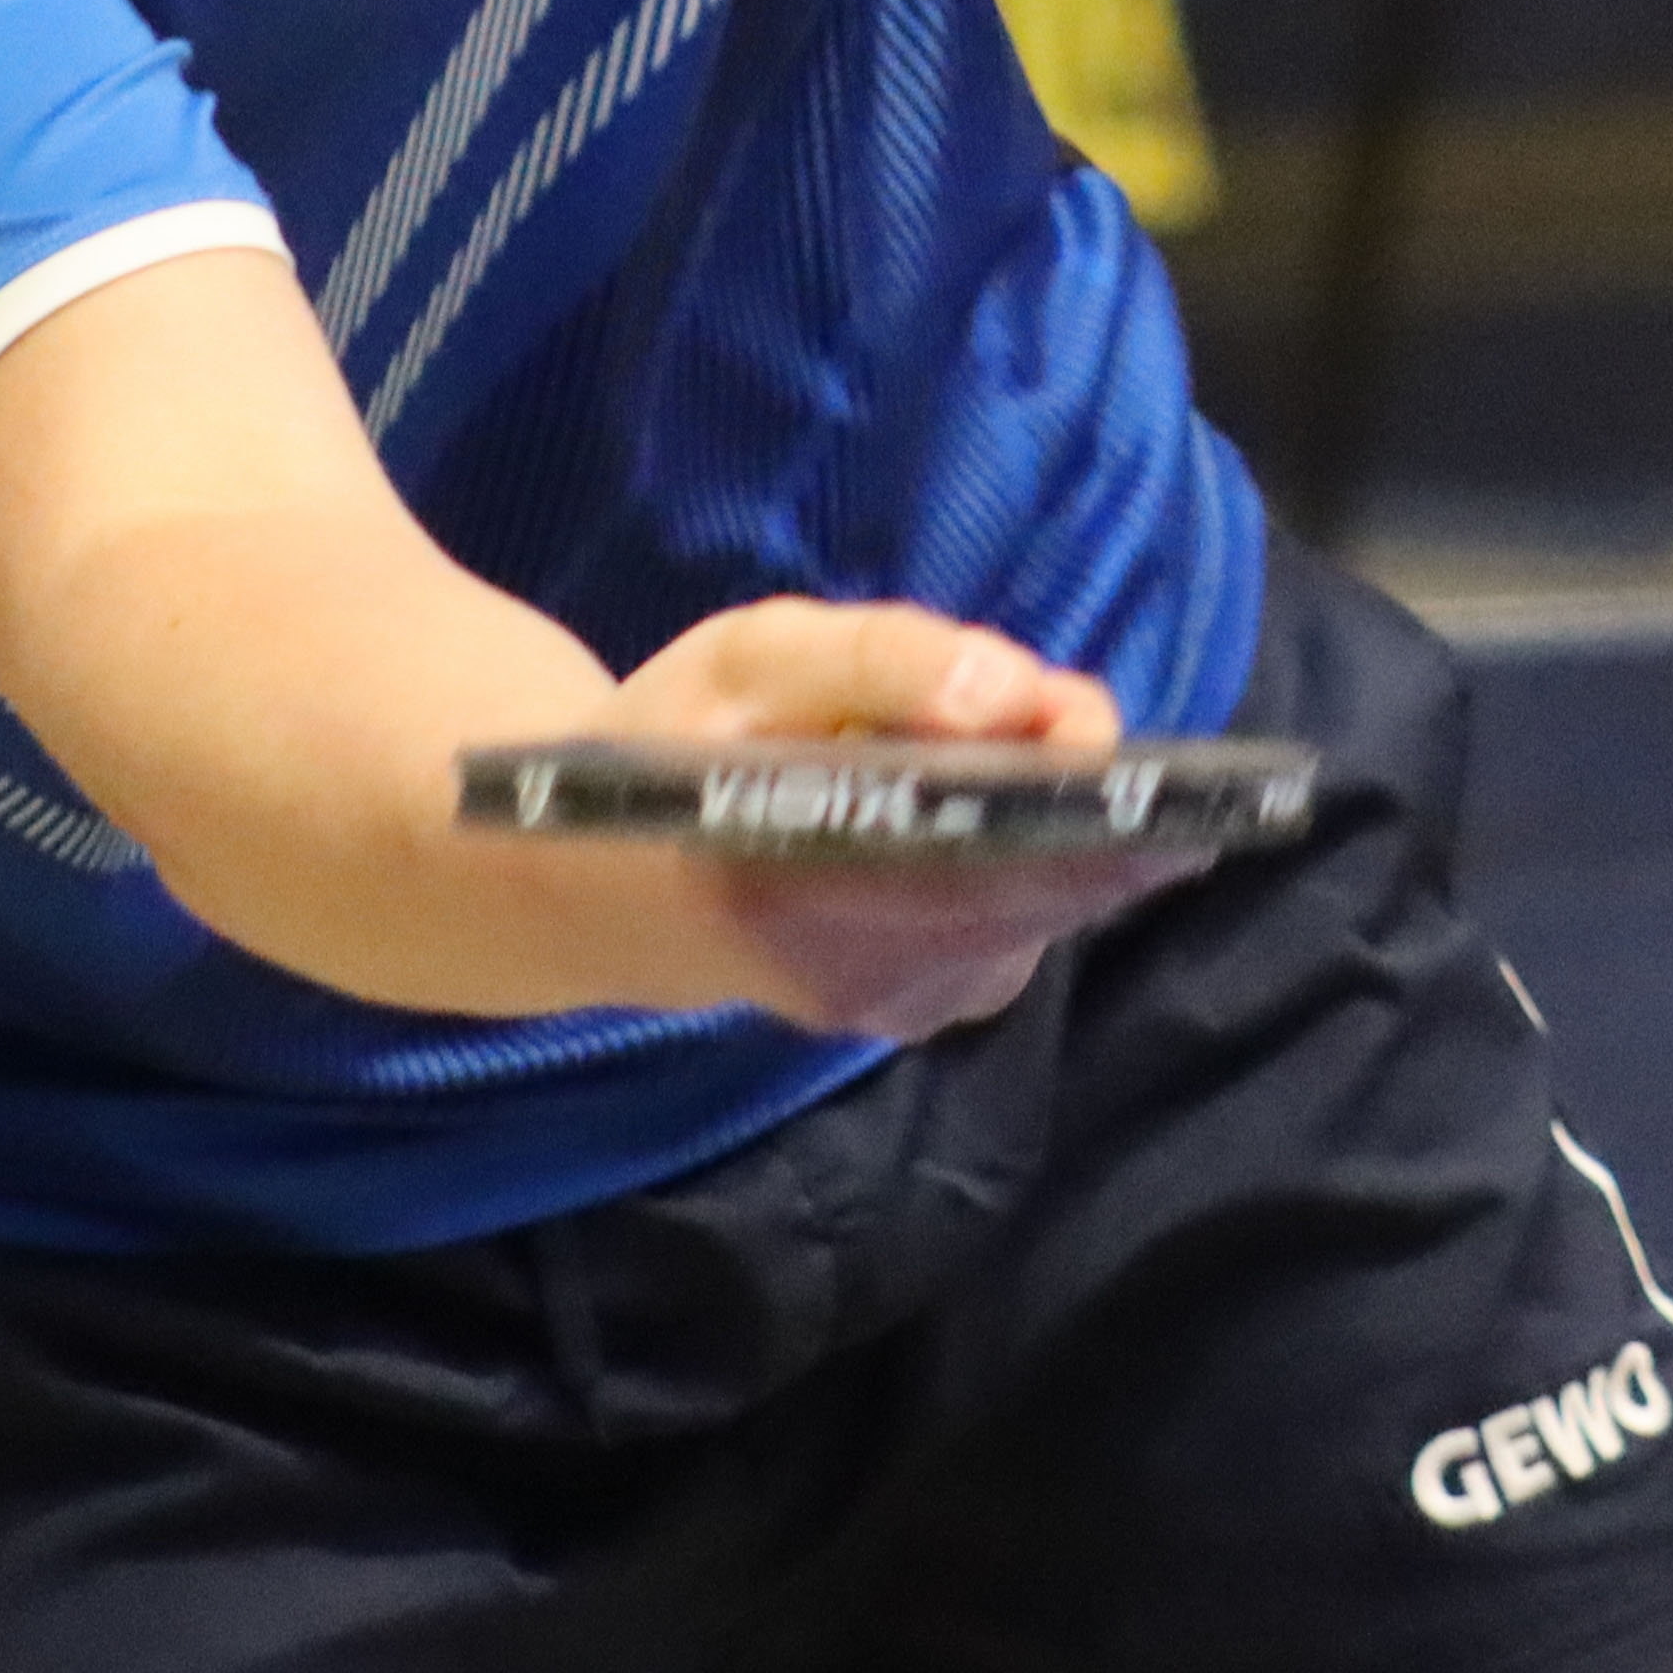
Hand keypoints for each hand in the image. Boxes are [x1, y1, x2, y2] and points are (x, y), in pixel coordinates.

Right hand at [596, 595, 1204, 1041]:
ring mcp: (902, 1008)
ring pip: (1042, 904)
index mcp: (803, 886)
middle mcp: (868, 976)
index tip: (1079, 712)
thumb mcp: (752, 660)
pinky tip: (977, 809)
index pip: (1001, 856)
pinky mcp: (920, 1013)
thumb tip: (1013, 690)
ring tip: (1000, 751)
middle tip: (1047, 706)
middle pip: (1048, 881)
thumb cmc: (670, 749)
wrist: (593, 882)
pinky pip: (1018, 924)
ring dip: (1050, 824)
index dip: (1072, 785)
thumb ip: (884, 660)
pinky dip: (1023, 858)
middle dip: (1072, 788)